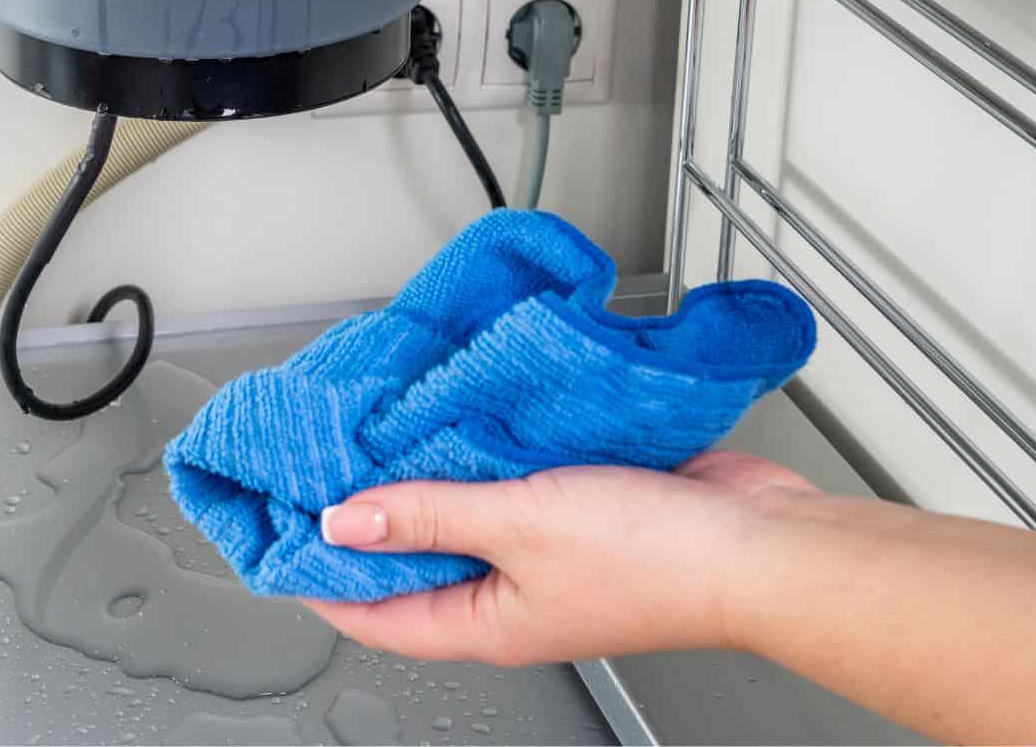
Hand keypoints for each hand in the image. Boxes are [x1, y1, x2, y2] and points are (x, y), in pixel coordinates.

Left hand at [303, 451, 819, 665]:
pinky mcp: (576, 508)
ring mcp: (542, 552)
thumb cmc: (658, 557)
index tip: (273, 529)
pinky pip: (507, 482)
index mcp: (482, 623)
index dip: (315, 574)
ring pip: (458, 514)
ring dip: (422, 475)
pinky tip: (456, 412)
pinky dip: (478, 452)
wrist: (762, 541)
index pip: (369, 613)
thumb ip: (425, 515)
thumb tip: (339, 521)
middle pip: (409, 559)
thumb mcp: (517, 523)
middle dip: (365, 514)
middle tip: (320, 461)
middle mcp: (505, 595)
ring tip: (375, 427)